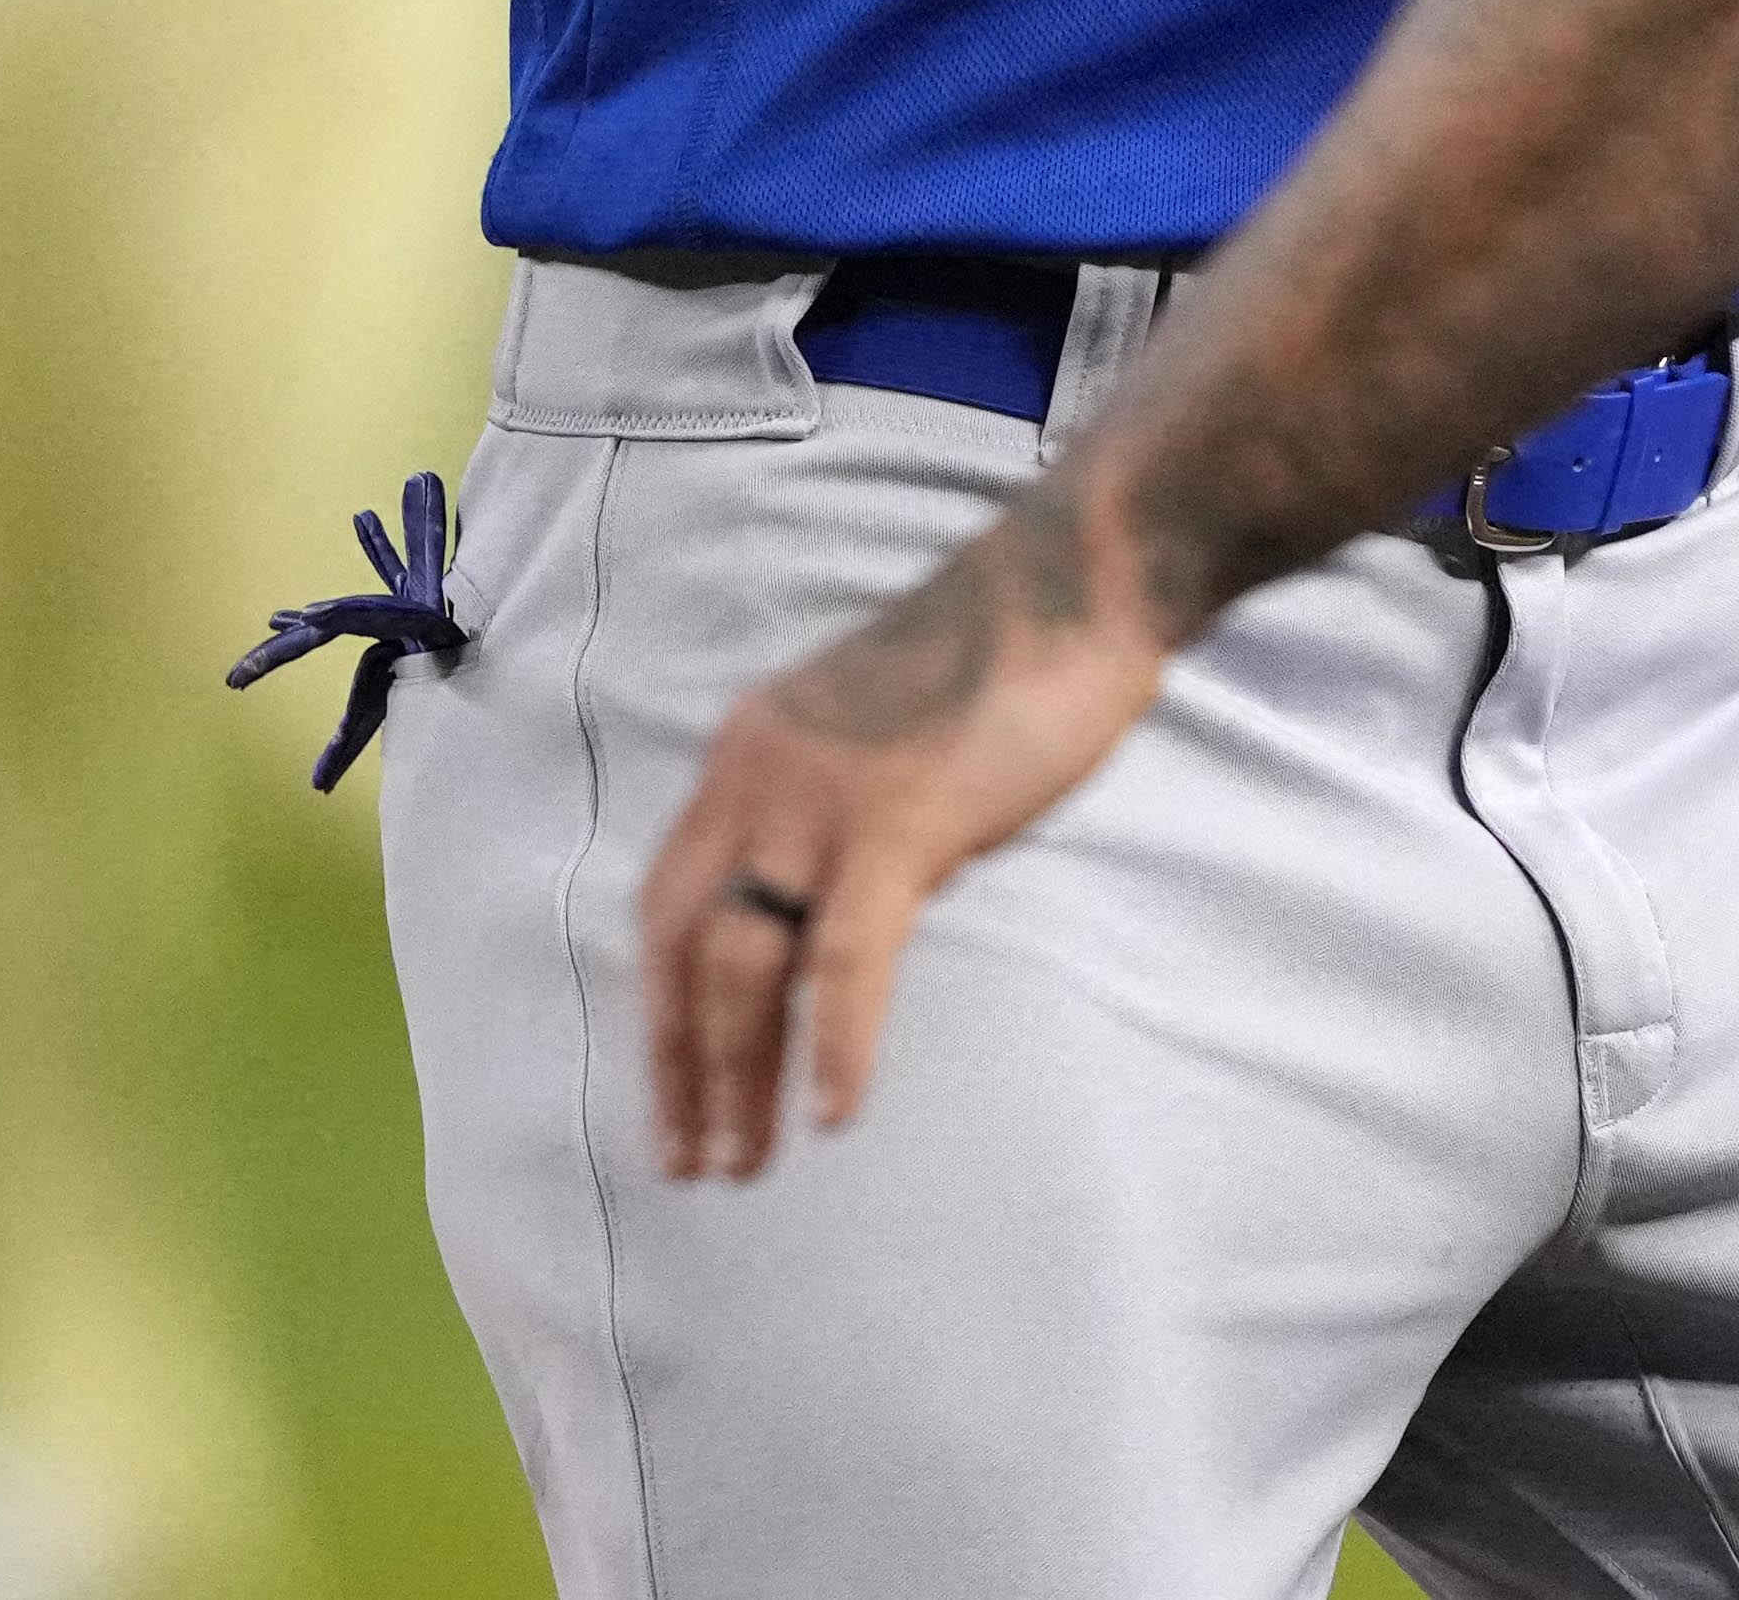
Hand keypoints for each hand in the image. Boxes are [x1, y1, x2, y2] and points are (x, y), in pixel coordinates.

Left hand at [637, 489, 1182, 1182]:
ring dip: (738, 1074)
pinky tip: (836, 1110)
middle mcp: (757, 774)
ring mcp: (821, 796)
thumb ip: (836, 817)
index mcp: (747, 753)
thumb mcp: (874, 735)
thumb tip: (831, 920)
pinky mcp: (897, 817)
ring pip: (746, 961)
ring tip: (748, 1160)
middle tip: (691, 1162)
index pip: (671, 903)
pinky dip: (836, 1039)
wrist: (1076, 576)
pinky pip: (847, 953)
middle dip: (679, 1064)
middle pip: (687, 944)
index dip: (662, 1007)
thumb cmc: (999, 657)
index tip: (671, 1094)